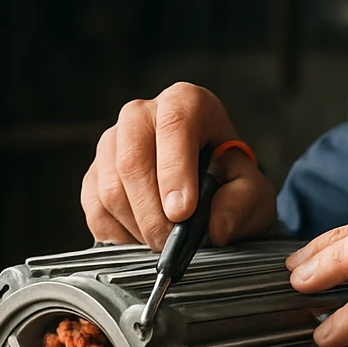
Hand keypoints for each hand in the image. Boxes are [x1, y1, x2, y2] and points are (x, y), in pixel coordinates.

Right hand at [82, 83, 276, 249]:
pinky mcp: (94, 174)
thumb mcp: (252, 190)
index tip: (183, 212)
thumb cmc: (229, 182)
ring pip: (110, 189)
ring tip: (164, 242)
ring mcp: (112, 143)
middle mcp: (142, 115)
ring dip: (138, 227)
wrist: (209, 190)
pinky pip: (95, 209)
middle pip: (132, 160)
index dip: (175, 171)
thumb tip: (216, 227)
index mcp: (186, 103)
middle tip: (172, 243)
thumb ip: (243, 202)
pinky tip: (144, 238)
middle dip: (153, 213)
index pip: (174, 125)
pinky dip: (119, 235)